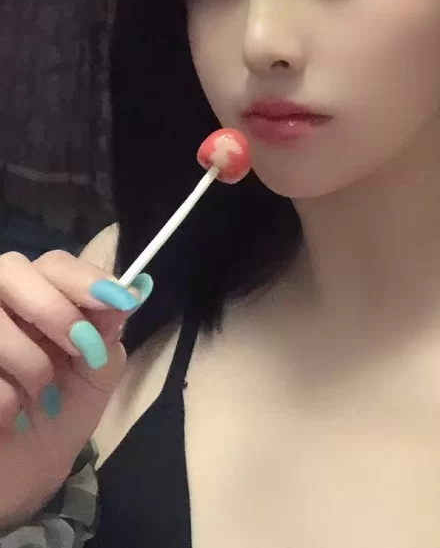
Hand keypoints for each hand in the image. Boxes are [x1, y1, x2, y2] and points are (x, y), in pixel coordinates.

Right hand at [0, 249, 150, 526]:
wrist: (26, 474)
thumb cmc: (63, 411)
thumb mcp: (98, 371)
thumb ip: (108, 331)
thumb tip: (128, 292)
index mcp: (38, 295)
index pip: (54, 263)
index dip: (85, 278)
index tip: (118, 301)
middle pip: (11, 269)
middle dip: (54, 308)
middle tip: (81, 347)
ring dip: (29, 360)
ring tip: (42, 393)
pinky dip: (2, 395)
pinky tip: (10, 414)